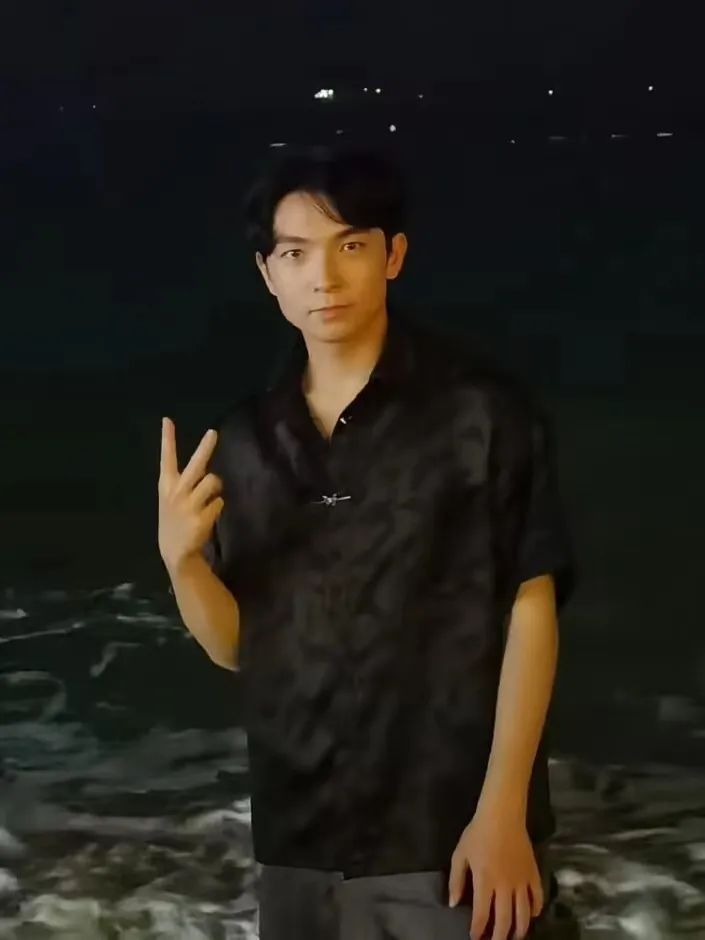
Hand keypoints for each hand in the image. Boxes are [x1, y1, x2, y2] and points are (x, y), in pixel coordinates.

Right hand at [158, 417, 223, 572]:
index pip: (166, 458)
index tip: (167, 420)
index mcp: (167, 485)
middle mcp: (177, 492)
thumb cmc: (175, 520)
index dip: (168, 439)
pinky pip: (219, 502)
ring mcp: (189, 505)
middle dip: (205, 447)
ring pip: (213, 481)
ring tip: (208, 500)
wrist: (175, 551)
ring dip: (215, 488)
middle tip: (213, 432)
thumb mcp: (170, 499)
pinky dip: (217, 507)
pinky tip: (207, 517)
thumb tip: (204, 467)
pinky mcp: (201, 517)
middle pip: (196, 464)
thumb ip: (183, 482)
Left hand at [447, 807, 542, 939]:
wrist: (502, 815)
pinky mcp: (533, 873)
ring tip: (514, 937)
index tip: (475, 937)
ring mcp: (522, 881)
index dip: (478, 930)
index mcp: (485, 881)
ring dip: (519, 930)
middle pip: (504, 920)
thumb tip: (453, 903)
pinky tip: (531, 916)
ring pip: (524, 914)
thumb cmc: (478, 833)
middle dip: (499, 937)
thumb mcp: (460, 854)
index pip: (481, 914)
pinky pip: (538, 897)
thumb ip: (456, 880)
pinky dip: (536, 910)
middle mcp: (505, 886)